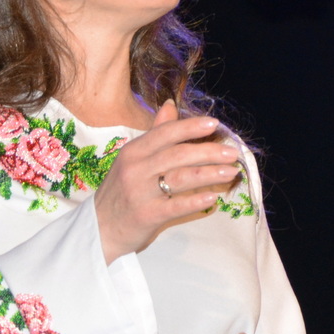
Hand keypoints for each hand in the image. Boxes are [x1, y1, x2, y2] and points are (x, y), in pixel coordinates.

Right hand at [94, 101, 244, 262]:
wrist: (99, 229)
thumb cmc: (121, 192)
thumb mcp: (132, 160)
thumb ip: (155, 133)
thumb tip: (171, 104)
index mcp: (134, 151)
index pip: (165, 133)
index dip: (190, 127)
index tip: (214, 124)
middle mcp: (135, 168)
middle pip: (178, 154)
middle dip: (209, 151)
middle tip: (233, 153)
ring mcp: (140, 192)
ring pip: (181, 177)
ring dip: (210, 174)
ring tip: (231, 172)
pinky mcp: (147, 215)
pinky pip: (176, 206)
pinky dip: (195, 201)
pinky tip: (212, 198)